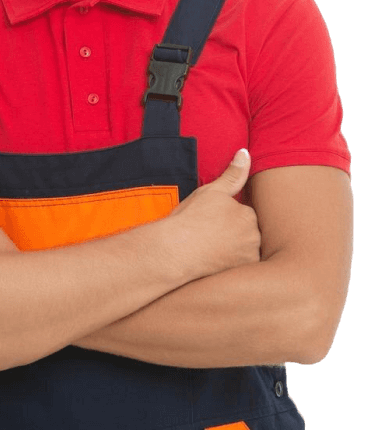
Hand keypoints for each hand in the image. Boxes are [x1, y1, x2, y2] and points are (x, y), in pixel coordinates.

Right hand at [165, 150, 260, 282]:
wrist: (174, 251)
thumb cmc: (190, 219)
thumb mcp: (211, 192)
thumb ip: (232, 175)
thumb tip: (245, 153)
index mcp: (248, 215)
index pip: (243, 216)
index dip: (225, 219)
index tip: (209, 223)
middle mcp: (255, 237)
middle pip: (247, 234)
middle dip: (233, 236)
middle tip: (208, 238)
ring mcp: (248, 258)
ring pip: (244, 251)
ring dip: (233, 252)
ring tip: (209, 251)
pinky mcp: (241, 276)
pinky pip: (239, 269)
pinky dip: (229, 266)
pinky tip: (213, 264)